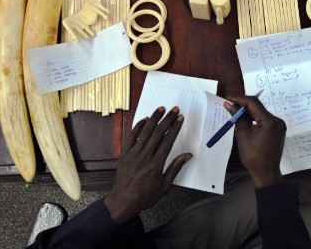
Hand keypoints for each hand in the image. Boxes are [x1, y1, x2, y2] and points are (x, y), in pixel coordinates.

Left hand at [104, 106, 191, 223]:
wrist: (123, 201)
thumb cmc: (145, 195)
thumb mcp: (165, 186)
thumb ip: (175, 168)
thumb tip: (187, 155)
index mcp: (156, 164)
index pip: (168, 140)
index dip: (175, 128)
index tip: (180, 119)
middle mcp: (145, 156)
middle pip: (158, 132)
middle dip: (168, 119)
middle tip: (175, 110)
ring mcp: (133, 154)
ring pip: (145, 131)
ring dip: (154, 118)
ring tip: (161, 109)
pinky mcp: (125, 153)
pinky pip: (131, 136)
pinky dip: (138, 126)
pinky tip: (145, 120)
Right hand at [225, 95, 284, 187]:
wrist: (266, 173)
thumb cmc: (253, 157)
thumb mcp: (243, 135)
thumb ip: (237, 118)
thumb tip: (229, 105)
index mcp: (270, 122)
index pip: (254, 103)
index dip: (240, 99)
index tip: (229, 99)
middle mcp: (277, 121)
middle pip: (258, 107)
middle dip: (243, 106)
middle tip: (230, 105)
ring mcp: (279, 125)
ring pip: (261, 113)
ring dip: (249, 112)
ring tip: (235, 115)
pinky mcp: (278, 130)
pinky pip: (265, 120)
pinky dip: (255, 119)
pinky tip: (245, 122)